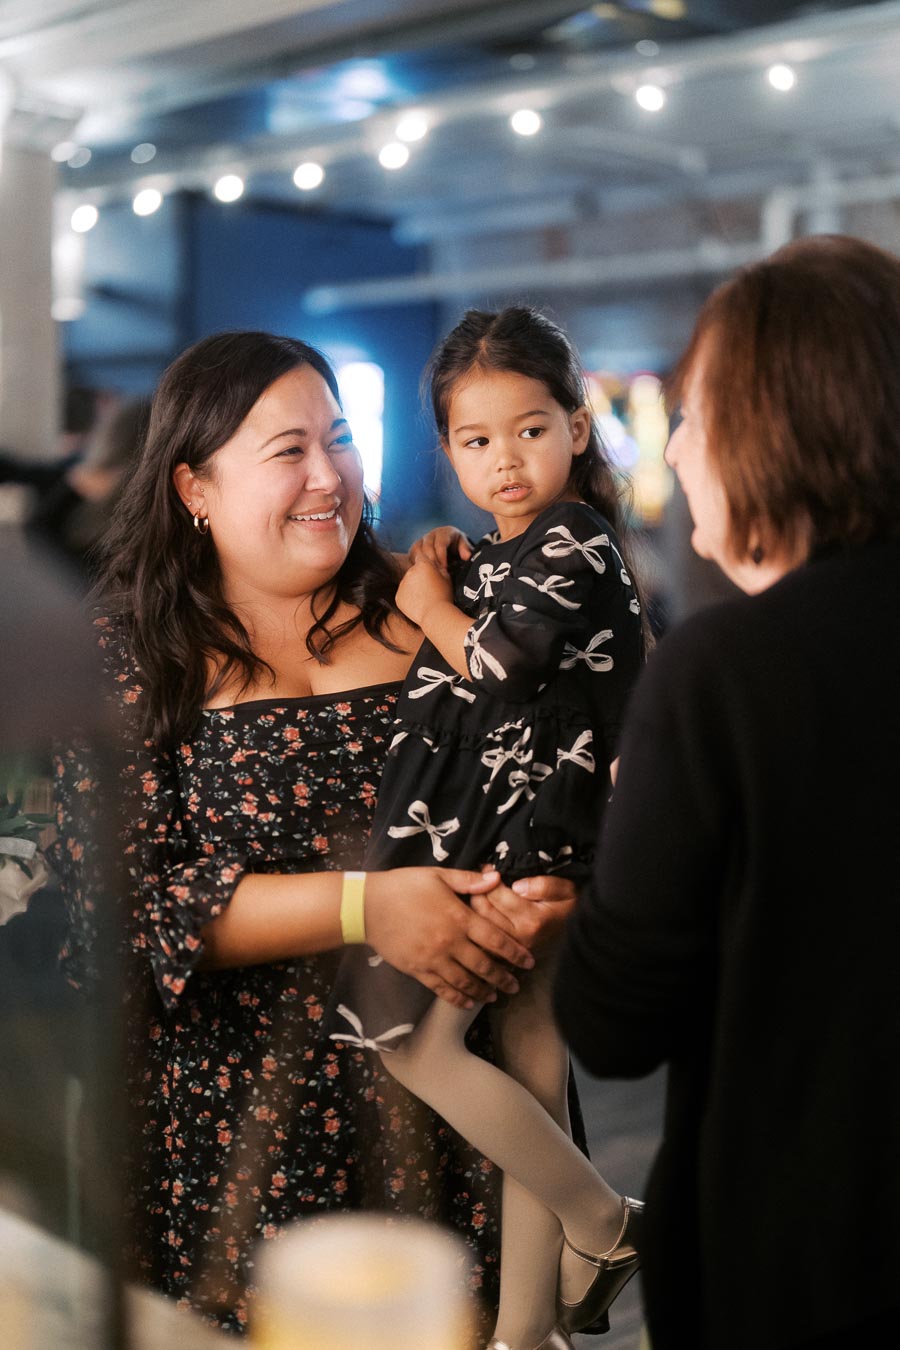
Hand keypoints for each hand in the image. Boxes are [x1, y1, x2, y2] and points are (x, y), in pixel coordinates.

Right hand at [365, 867, 534, 1008]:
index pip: (495, 939)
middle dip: (504, 978)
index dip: (515, 952)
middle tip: (516, 986)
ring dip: (483, 991)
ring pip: (465, 981)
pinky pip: (442, 988)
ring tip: (495, 996)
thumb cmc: (403, 886)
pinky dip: (457, 998)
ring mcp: (433, 959)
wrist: (368, 906)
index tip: (528, 961)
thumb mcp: (438, 876)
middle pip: (484, 966)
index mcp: (459, 918)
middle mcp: (450, 942)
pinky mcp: (418, 969)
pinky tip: (467, 1001)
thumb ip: (469, 880)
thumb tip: (497, 878)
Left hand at [395, 556, 452, 626]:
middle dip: (419, 576)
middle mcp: (410, 572)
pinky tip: (418, 604)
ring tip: (424, 598)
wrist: (435, 615)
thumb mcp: (446, 578)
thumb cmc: (444, 596)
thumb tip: (434, 564)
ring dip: (413, 587)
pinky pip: (403, 594)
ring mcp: (402, 585)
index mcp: (422, 565)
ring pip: (407, 583)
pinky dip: (408, 598)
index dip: (425, 564)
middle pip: (413, 571)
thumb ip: (438, 568)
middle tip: (428, 588)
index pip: (420, 557)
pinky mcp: (398, 597)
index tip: (428, 571)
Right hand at [409, 526, 472, 576]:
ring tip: (429, 575)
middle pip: (428, 547)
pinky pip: (412, 556)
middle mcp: (431, 535)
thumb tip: (467, 556)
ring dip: (423, 563)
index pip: (441, 543)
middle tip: (436, 574)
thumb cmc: (458, 546)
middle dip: (432, 561)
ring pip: (418, 551)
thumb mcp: (463, 546)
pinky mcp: (414, 549)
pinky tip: (421, 574)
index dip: (442, 556)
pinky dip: (416, 564)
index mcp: (444, 533)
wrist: (448, 545)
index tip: (444, 568)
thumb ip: (465, 549)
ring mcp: (421, 541)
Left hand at [469, 873, 577, 953]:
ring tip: (478, 892)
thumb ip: (544, 885)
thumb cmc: (571, 908)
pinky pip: (483, 941)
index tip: (487, 868)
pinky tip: (478, 915)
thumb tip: (517, 886)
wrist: (583, 935)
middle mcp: (519, 937)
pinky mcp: (508, 958)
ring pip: (479, 925)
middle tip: (478, 879)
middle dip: (476, 891)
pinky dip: (477, 927)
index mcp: (533, 920)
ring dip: (473, 907)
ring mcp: (512, 950)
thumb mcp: (566, 890)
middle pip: (482, 911)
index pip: (496, 895)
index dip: (487, 878)